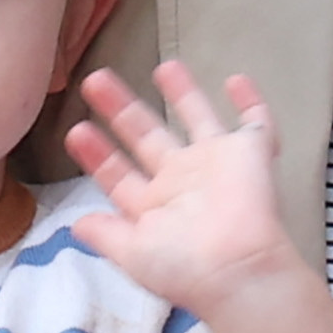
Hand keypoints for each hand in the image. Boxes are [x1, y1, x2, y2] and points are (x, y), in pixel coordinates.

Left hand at [64, 60, 298, 315]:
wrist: (236, 268)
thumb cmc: (183, 265)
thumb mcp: (132, 254)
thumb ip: (104, 235)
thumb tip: (75, 224)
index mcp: (153, 206)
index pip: (119, 174)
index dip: (97, 155)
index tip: (75, 131)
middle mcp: (182, 181)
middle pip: (147, 135)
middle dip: (120, 109)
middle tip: (93, 80)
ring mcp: (217, 164)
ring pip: (197, 118)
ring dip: (182, 93)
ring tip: (163, 65)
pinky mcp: (251, 154)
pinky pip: (257, 123)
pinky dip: (251, 102)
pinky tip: (238, 79)